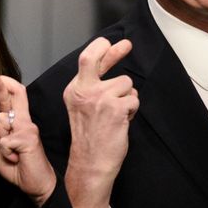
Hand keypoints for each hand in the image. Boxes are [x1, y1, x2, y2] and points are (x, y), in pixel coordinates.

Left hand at [0, 75, 56, 206]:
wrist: (37, 185)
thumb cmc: (19, 168)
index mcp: (19, 123)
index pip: (14, 98)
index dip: (3, 88)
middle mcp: (25, 122)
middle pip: (15, 96)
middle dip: (1, 87)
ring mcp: (28, 129)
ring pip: (1, 120)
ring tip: (11, 154)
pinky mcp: (28, 139)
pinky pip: (3, 141)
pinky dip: (4, 153)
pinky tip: (16, 159)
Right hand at [62, 37, 138, 207]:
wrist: (92, 163)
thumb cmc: (90, 139)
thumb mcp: (84, 107)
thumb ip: (95, 86)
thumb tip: (110, 67)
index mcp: (74, 91)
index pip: (86, 60)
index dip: (101, 49)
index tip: (111, 43)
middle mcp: (83, 91)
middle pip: (95, 58)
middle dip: (113, 50)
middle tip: (126, 45)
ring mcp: (100, 98)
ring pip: (126, 83)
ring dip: (127, 97)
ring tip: (117, 114)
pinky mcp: (116, 107)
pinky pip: (134, 99)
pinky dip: (132, 109)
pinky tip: (122, 121)